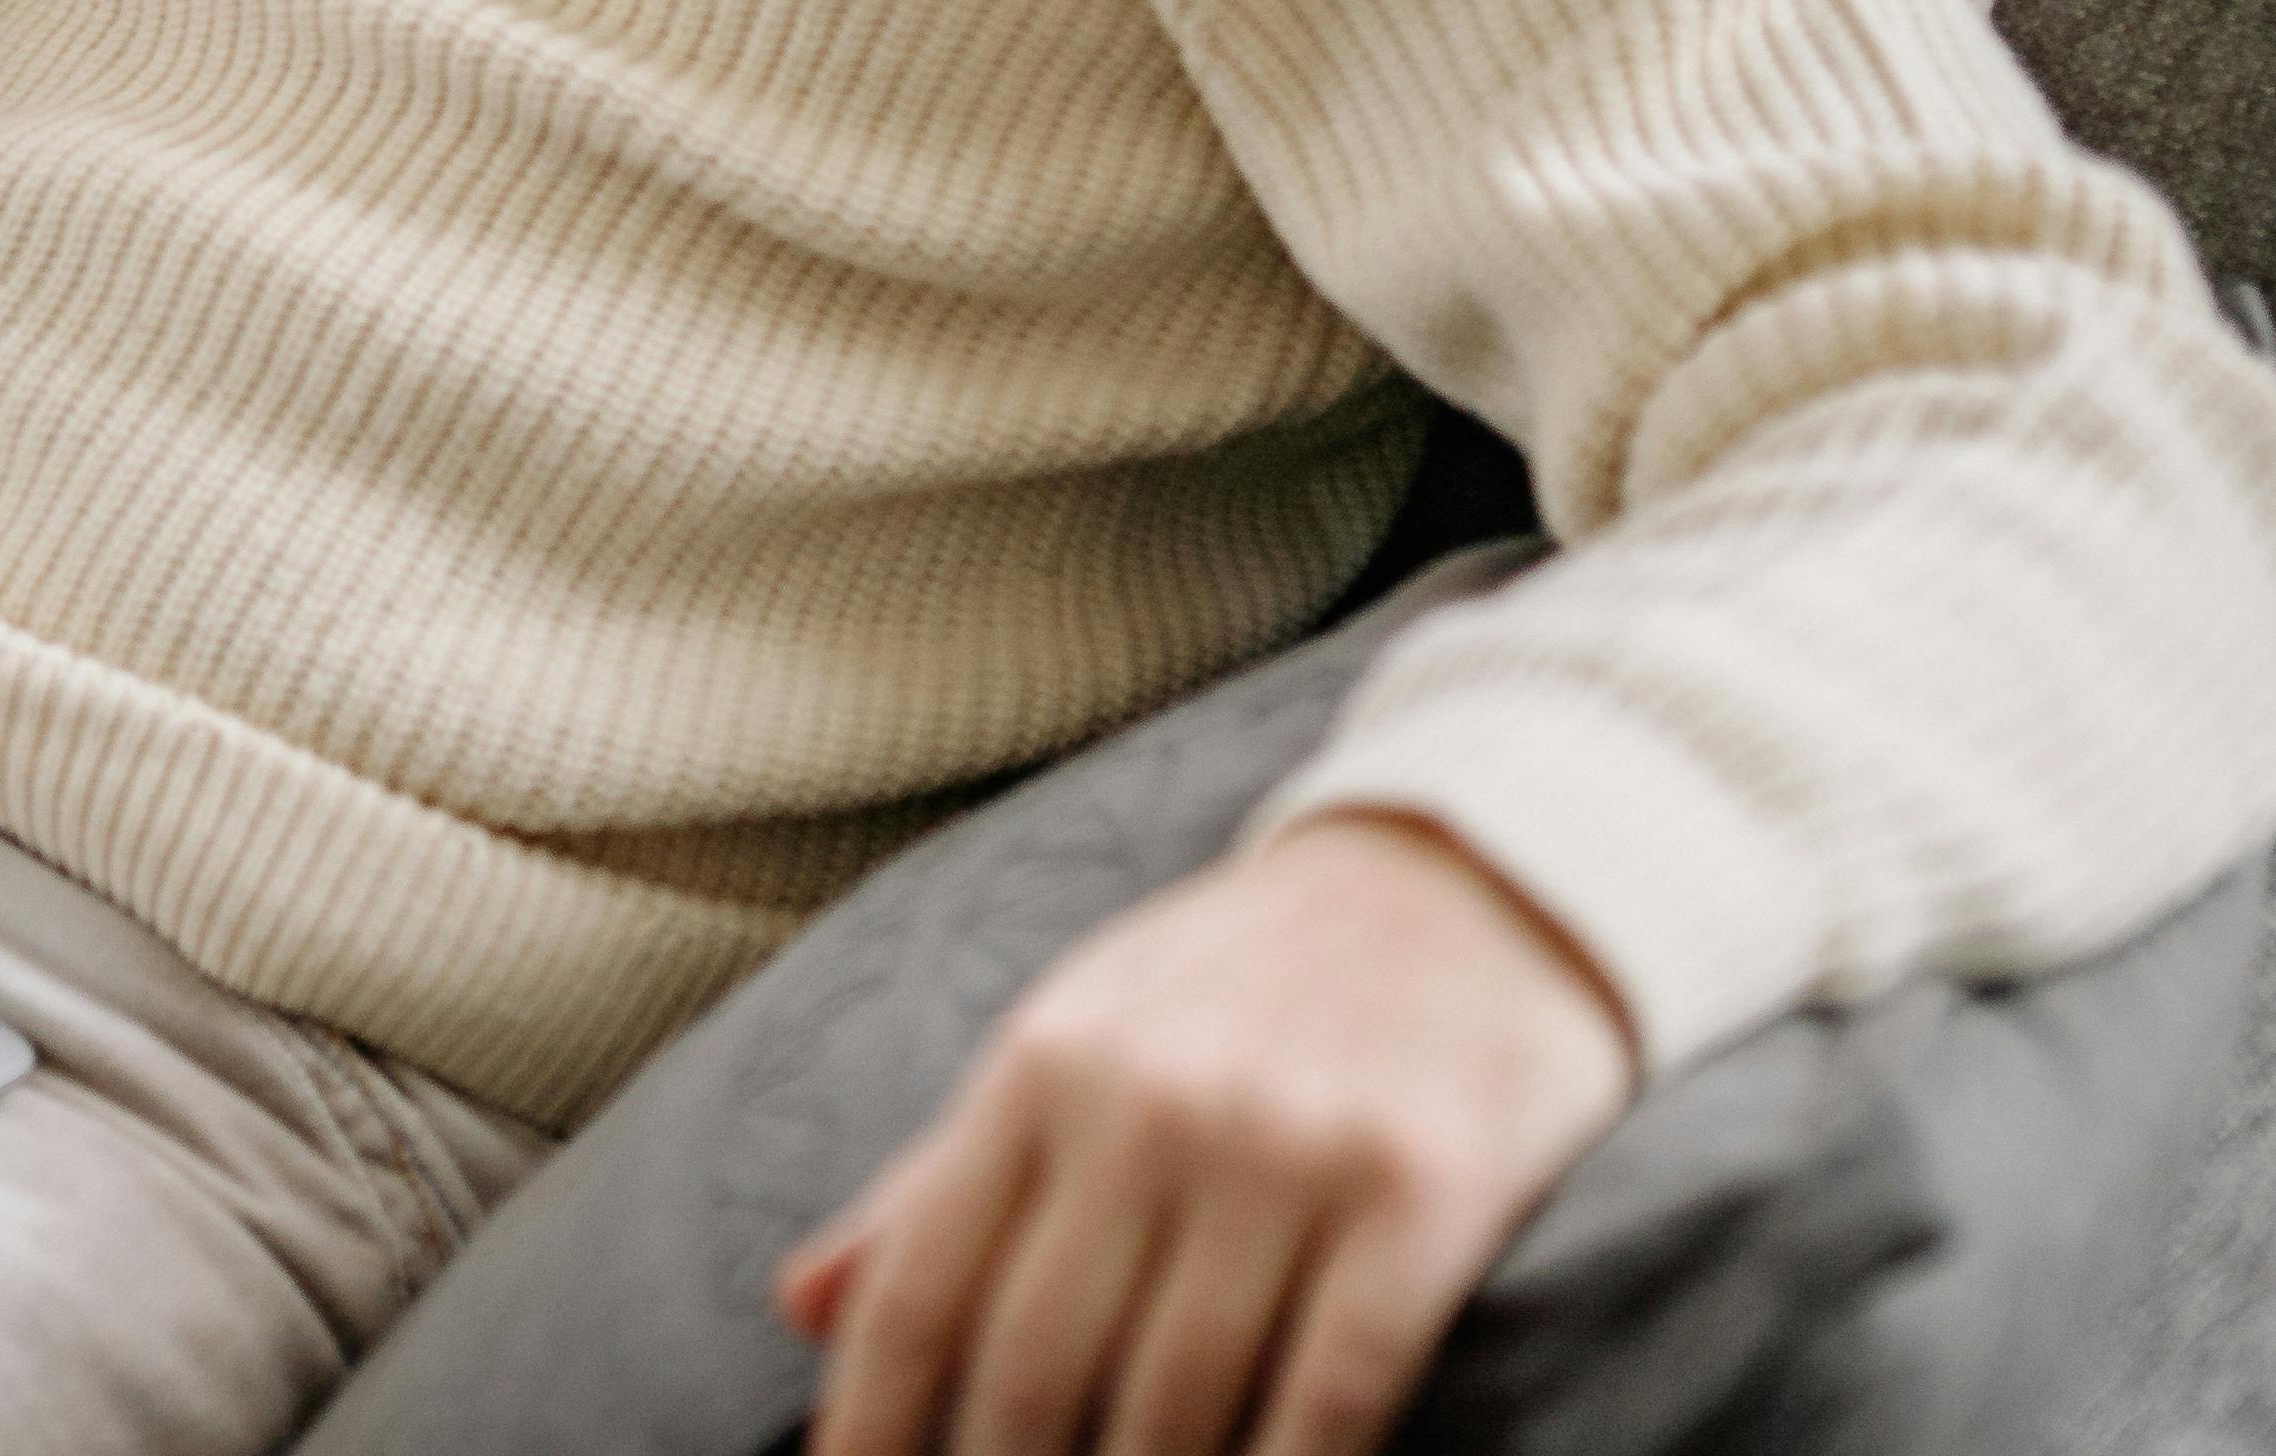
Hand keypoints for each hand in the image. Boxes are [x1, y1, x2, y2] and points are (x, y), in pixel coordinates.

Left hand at [777, 812, 1636, 1455]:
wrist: (1474, 874)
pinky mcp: (1423, 1191)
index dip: (870, 1426)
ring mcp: (1287, 1149)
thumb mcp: (1074, 1037)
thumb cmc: (1244, 986)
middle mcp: (1149, 1106)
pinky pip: (1333, 1391)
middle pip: (1036, 1370)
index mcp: (1041, 1066)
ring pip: (1178, 1405)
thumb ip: (941, 1178)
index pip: (920, 1289)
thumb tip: (801, 1305)